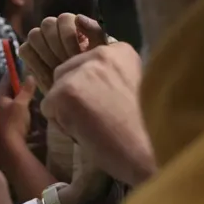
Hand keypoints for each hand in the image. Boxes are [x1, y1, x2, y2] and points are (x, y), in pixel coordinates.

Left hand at [0, 75, 36, 148]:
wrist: (10, 146)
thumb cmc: (14, 122)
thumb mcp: (21, 103)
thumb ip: (26, 90)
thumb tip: (30, 76)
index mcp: (0, 99)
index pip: (4, 83)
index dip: (10, 75)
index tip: (15, 68)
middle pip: (7, 94)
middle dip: (16, 88)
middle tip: (25, 82)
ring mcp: (4, 117)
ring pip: (11, 105)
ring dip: (19, 100)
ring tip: (30, 95)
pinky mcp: (10, 127)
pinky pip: (16, 114)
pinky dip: (22, 110)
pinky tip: (29, 111)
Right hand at [19, 13, 108, 92]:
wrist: (82, 96)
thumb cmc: (94, 73)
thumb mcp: (101, 53)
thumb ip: (95, 32)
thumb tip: (78, 18)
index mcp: (74, 25)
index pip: (64, 19)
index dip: (69, 37)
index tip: (77, 56)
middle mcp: (55, 29)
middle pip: (48, 24)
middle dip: (57, 47)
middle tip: (66, 64)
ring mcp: (40, 40)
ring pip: (35, 35)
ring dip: (46, 54)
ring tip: (57, 70)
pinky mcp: (29, 53)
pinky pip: (25, 50)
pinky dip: (35, 62)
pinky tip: (48, 75)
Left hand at [42, 41, 154, 185]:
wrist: (154, 153)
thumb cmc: (150, 129)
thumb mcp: (134, 89)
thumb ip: (111, 78)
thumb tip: (90, 84)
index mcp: (121, 51)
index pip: (86, 61)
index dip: (89, 84)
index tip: (106, 102)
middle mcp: (100, 54)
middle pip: (65, 71)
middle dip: (73, 95)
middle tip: (97, 118)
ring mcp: (81, 72)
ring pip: (56, 91)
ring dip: (67, 111)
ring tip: (95, 127)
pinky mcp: (66, 92)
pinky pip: (48, 108)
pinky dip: (62, 125)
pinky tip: (86, 133)